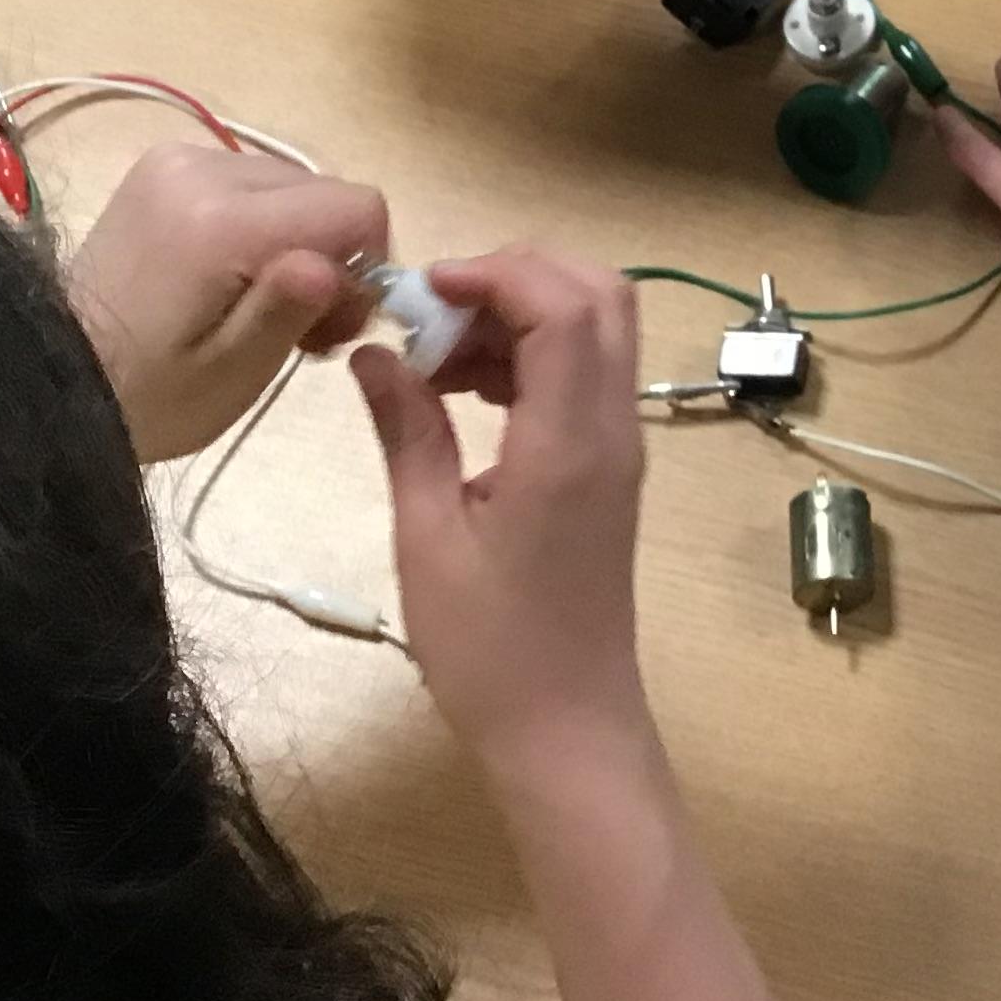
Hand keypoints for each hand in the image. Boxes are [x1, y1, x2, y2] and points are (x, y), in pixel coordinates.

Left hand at [68, 143, 383, 461]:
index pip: (356, 207)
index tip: (330, 325)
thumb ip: (289, 310)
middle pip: (325, 193)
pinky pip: (250, 182)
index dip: (363, 267)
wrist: (48, 381)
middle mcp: (202, 167)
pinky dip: (258, 225)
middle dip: (328, 256)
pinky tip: (228, 274)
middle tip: (297, 327)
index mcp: (222, 219)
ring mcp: (178, 159)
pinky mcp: (164, 166)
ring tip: (256, 303)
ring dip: (294, 240)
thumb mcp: (230, 374)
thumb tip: (337, 264)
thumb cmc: (149, 396)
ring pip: (293, 185)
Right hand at [349, 247, 651, 773]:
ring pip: (599, 329)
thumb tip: (378, 354)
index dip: (496, 272)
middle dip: (517, 275)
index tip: (422, 289)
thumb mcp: (426, 538)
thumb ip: (408, 433)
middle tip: (434, 311)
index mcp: (570, 442)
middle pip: (601, 295)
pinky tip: (465, 391)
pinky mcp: (611, 467)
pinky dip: (534, 355)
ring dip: (524, 314)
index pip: (563, 305)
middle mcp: (613, 429)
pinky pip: (587, 374)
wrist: (567, 728)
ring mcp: (621, 447)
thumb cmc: (488, 649)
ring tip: (436, 358)